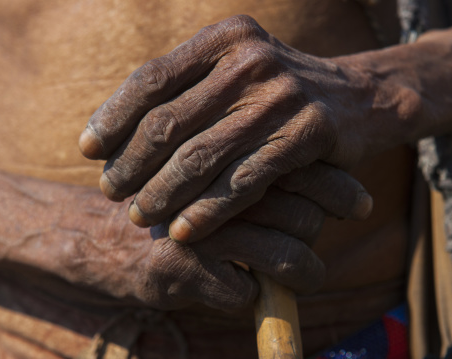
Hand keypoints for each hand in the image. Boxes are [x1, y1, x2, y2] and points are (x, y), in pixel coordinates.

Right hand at [0, 163, 322, 310]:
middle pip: (296, 206)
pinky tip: (242, 292)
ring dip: (301, 270)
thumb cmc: (162, 210)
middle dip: (320, 229)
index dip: (335, 183)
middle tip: (322, 246)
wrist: (91, 237)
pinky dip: (249, 297)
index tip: (360, 203)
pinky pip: (239, 291)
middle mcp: (208, 185)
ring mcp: (193, 228)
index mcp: (219, 155)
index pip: (293, 161)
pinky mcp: (175, 268)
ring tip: (305, 275)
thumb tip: (315, 202)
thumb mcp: (203, 185)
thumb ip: (248, 181)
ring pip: (279, 252)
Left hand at [80, 15, 377, 241]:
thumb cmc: (282, 93)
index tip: (88, 150)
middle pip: (171, 120)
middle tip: (110, 191)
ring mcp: (282, 94)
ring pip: (203, 155)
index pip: (151, 78)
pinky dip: (210, 210)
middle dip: (132, 162)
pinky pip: (245, 180)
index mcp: (223, 40)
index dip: (113, 116)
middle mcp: (250, 59)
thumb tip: (121, 130)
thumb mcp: (236, 75)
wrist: (360, 98)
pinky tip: (184, 232)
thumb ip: (188, 91)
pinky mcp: (309, 131)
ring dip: (163, 192)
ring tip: (138, 217)